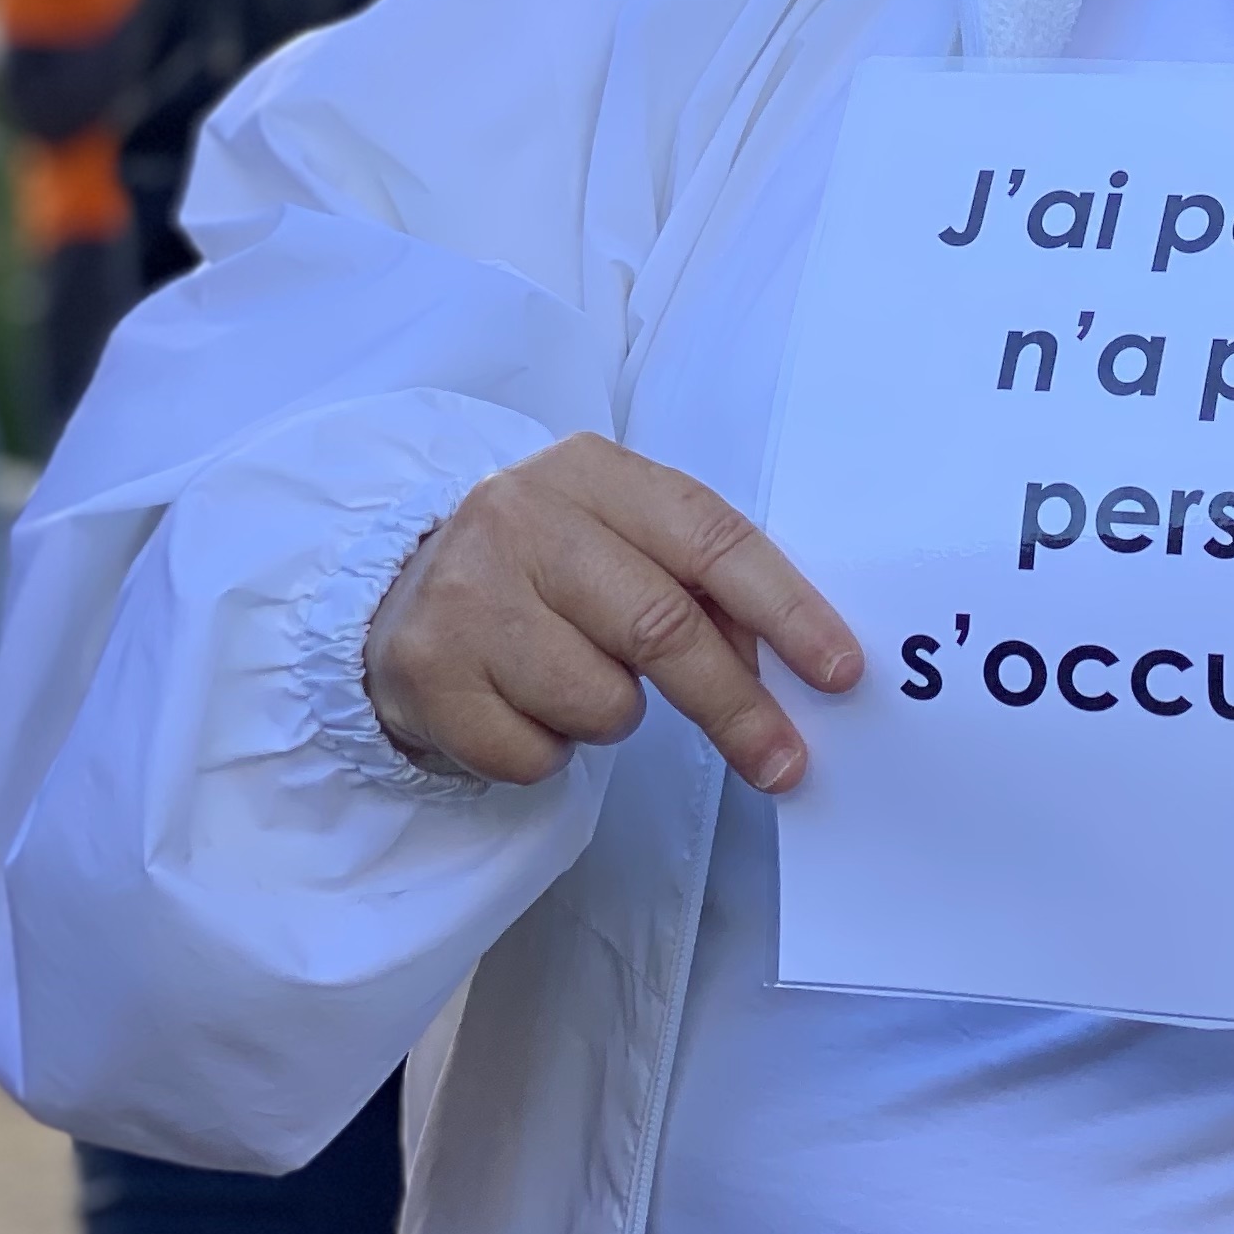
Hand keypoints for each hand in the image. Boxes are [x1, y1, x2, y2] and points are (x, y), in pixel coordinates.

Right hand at [363, 434, 860, 792]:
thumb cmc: (543, 572)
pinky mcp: (430, 675)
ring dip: (617, 718)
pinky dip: (551, 751)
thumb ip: (698, 584)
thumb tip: (795, 667)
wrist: (393, 593)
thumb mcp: (619, 542)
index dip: (786, 609)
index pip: (710, 538)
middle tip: (785, 761)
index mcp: (590, 472)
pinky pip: (538, 754)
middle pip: (661, 627)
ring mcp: (466, 596)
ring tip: (577, 683)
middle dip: (736, 706)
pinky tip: (521, 705)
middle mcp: (520, 518)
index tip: (840, 671)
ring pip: (602, 702)